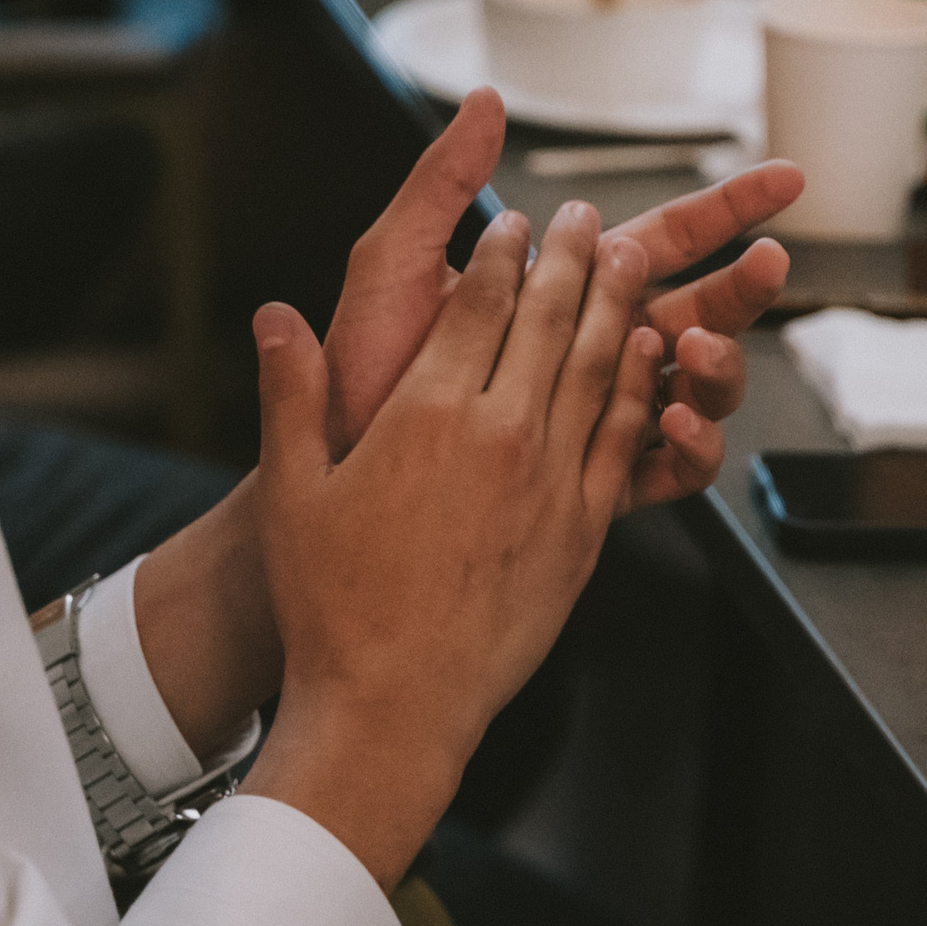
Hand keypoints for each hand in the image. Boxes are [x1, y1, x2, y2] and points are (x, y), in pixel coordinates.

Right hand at [242, 205, 663, 886]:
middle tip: (586, 220)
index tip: (516, 225)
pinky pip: (624, 437)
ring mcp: (552, 481)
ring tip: (629, 260)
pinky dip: (642, 385)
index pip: (480, 303)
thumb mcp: (293, 493)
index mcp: (427, 414)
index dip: (504, 253)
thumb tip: (275, 317)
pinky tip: (651, 356)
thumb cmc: (333, 607)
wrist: (393, 705)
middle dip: (574, 258)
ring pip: (602, 366)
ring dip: (619, 304)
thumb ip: (290, 394)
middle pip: (554, 318)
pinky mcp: (584, 530)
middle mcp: (501, 434)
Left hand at [322, 89, 803, 511]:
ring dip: (717, 365)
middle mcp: (589, 354)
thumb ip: (442, 185)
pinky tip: (671, 421)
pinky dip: (689, 445)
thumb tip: (484, 101)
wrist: (332, 473)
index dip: (727, 209)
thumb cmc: (358, 371)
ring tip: (692, 349)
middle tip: (767, 264)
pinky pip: (670, 470)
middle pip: (700, 312)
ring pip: (698, 389)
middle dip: (744, 288)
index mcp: (559, 293)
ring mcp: (599, 420)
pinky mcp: (594, 486)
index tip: (787, 179)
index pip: (660, 240)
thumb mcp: (391, 264)